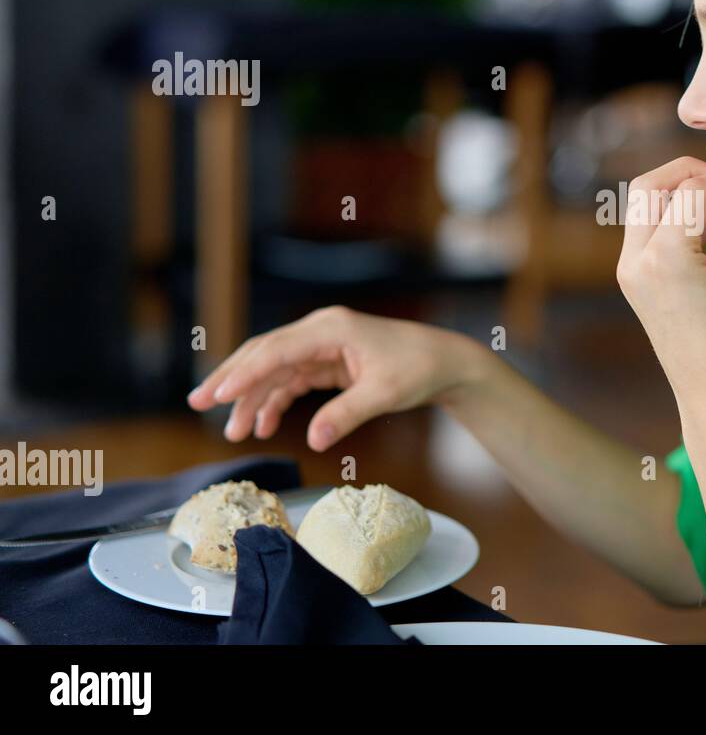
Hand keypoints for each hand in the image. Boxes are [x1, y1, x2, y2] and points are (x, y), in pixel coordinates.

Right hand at [186, 306, 487, 450]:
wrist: (444, 362)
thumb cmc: (418, 369)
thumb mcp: (384, 394)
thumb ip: (347, 415)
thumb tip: (314, 440)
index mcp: (331, 329)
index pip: (277, 350)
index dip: (244, 373)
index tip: (216, 394)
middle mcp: (321, 331)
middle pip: (264, 353)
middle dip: (232, 379)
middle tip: (199, 403)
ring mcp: (322, 345)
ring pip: (274, 370)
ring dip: (253, 398)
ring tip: (234, 431)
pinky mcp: (328, 361)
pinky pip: (292, 380)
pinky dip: (275, 401)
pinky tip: (262, 425)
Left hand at [616, 156, 705, 407]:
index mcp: (665, 257)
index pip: (691, 192)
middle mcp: (636, 259)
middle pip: (650, 186)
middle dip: (690, 173)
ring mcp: (628, 270)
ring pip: (643, 204)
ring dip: (680, 192)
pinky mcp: (632, 279)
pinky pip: (646, 230)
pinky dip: (673, 215)